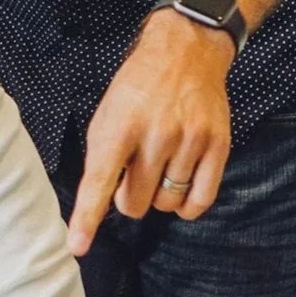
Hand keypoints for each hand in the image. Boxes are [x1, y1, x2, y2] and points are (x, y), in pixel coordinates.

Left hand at [66, 11, 234, 255]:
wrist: (186, 51)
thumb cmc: (138, 87)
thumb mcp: (107, 114)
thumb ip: (103, 157)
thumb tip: (100, 204)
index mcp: (119, 125)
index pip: (99, 181)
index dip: (87, 218)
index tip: (78, 246)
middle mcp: (156, 134)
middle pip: (135, 203)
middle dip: (128, 198)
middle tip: (132, 174)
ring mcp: (190, 140)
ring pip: (167, 203)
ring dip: (158, 196)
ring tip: (159, 169)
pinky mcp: (217, 145)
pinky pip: (200, 200)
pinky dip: (187, 205)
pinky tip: (181, 186)